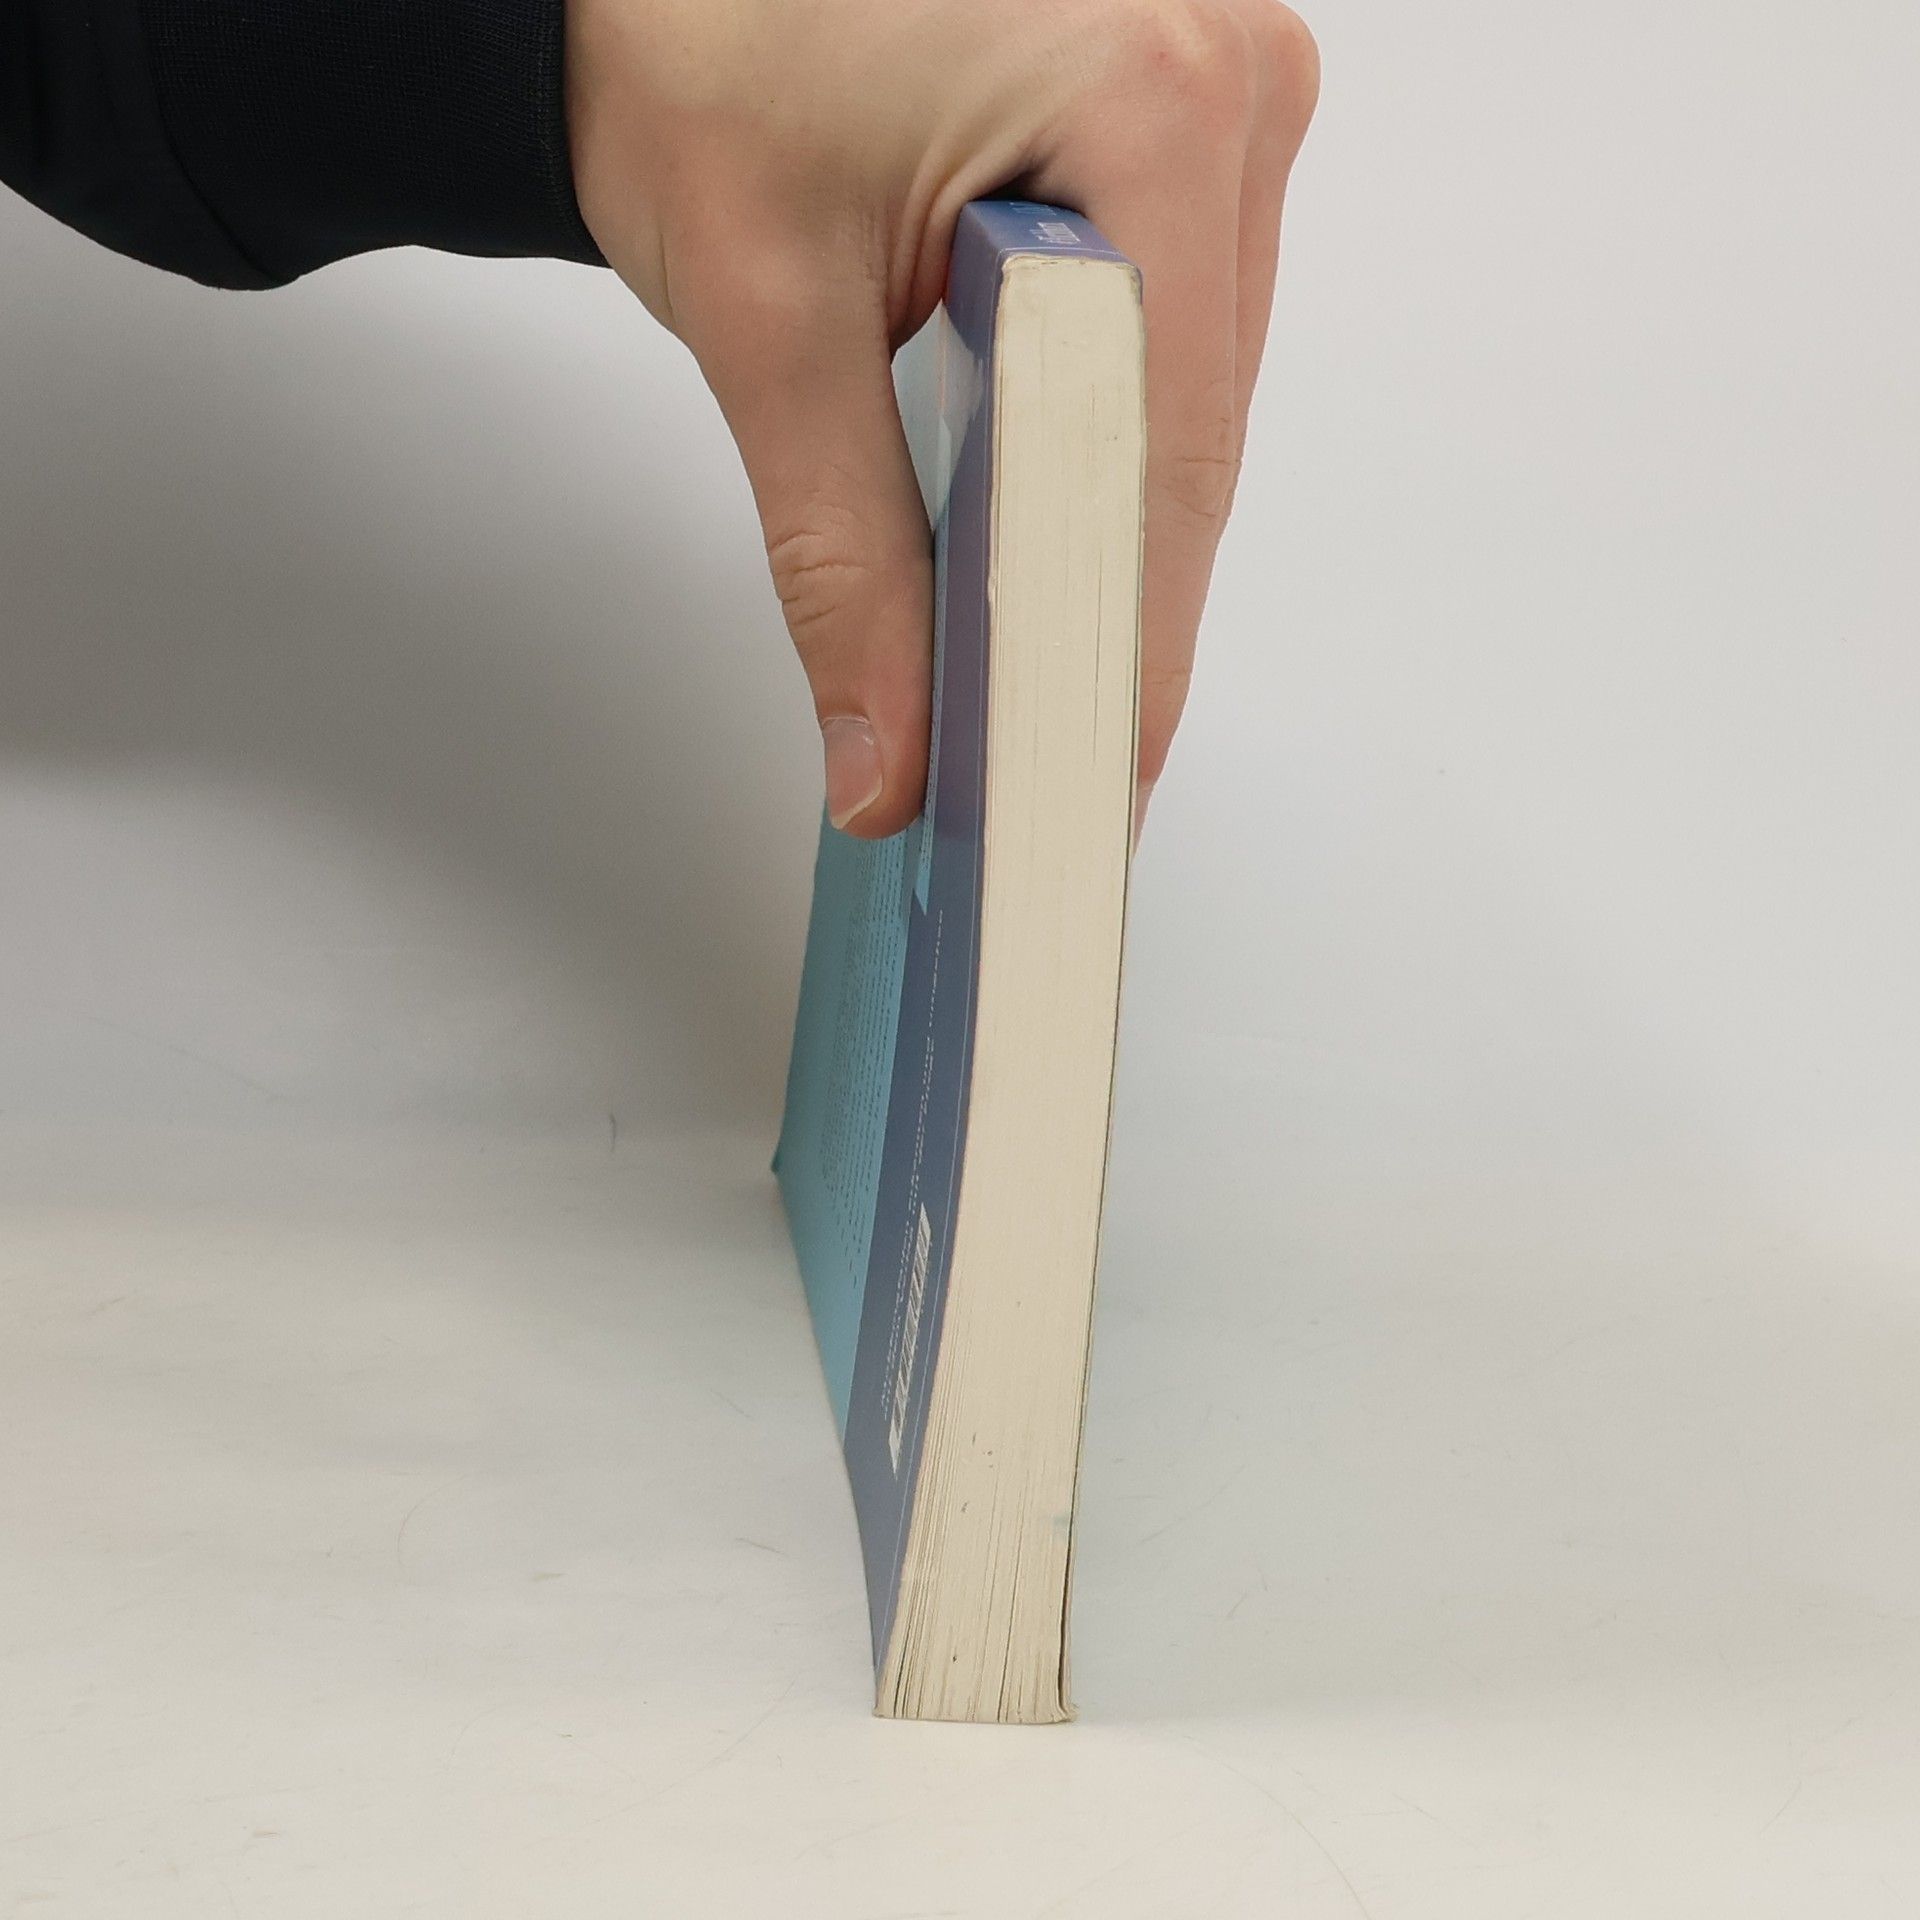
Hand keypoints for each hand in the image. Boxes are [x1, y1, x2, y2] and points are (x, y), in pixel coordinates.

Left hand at [567, 0, 1317, 836]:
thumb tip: (889, 756)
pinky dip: (1105, 428)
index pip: (1167, 453)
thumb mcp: (766, 317)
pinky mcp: (1183, 109)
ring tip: (1030, 656)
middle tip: (1038, 758)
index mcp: (1147, 99)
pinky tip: (1041, 506)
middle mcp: (1225, 77)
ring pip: (1190, 385)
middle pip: (1193, 429)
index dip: (1125, 648)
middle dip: (1110, 599)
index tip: (1083, 784)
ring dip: (1107, 516)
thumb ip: (840, 559)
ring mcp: (1219, 84)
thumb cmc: (694, 47)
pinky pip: (1172, 320)